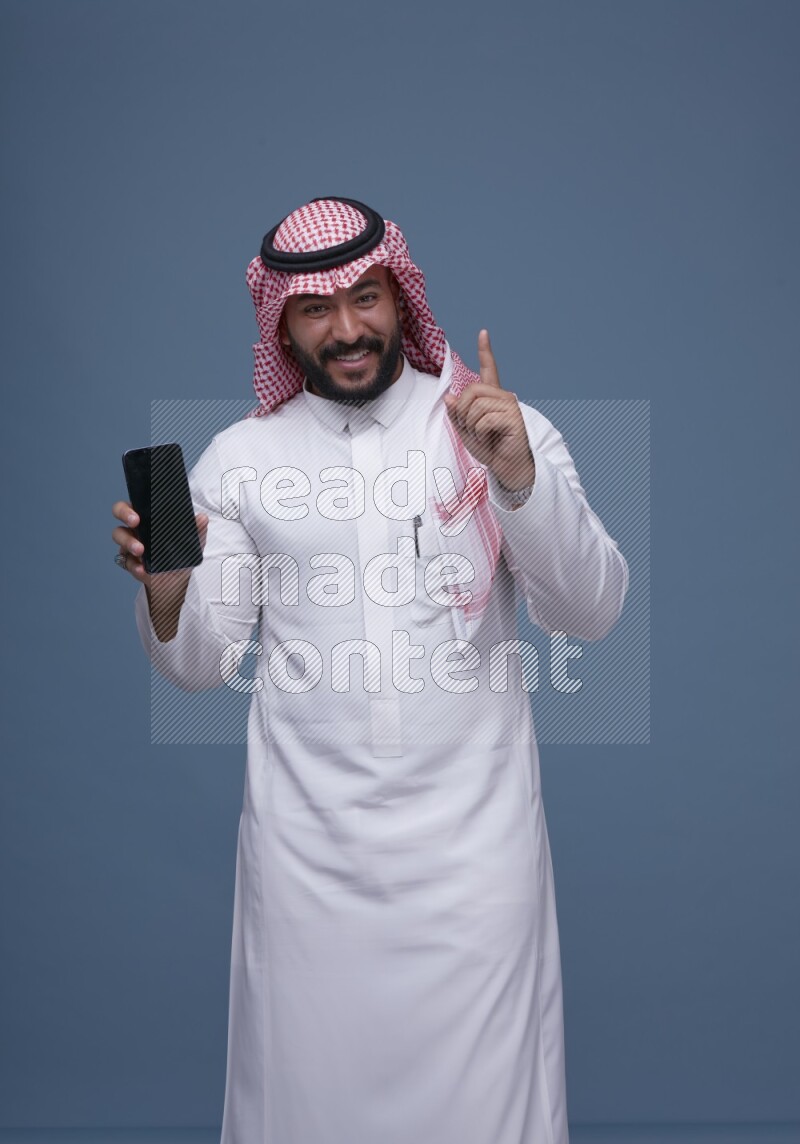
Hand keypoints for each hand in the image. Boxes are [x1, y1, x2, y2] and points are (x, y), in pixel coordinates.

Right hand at [111, 501, 208, 584]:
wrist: (178, 578)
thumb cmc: (182, 552)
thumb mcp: (193, 541)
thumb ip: (197, 529)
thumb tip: (202, 518)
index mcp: (148, 518)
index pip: (132, 505)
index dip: (129, 508)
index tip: (137, 516)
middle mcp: (136, 528)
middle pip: (119, 515)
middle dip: (124, 515)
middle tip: (135, 524)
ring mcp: (130, 544)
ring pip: (119, 537)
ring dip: (128, 543)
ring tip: (140, 551)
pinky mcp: (130, 562)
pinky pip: (126, 561)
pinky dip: (134, 565)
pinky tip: (142, 569)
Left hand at [443, 330, 534, 491]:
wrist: (509, 468)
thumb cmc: (490, 449)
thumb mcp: (466, 432)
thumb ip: (458, 414)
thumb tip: (450, 397)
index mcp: (493, 398)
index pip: (489, 370)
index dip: (485, 351)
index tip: (483, 333)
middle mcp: (503, 397)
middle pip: (472, 390)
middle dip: (463, 411)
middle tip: (470, 428)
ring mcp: (510, 406)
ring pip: (476, 405)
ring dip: (471, 424)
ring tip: (482, 435)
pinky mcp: (514, 418)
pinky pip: (485, 419)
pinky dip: (480, 432)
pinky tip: (490, 438)